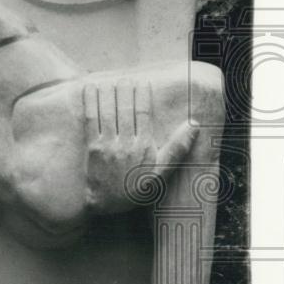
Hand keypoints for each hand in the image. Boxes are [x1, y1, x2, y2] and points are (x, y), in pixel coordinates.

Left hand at [83, 79, 196, 212]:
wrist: (107, 205)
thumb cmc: (136, 188)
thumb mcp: (161, 173)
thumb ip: (177, 148)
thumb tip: (194, 125)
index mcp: (145, 148)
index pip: (144, 115)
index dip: (143, 96)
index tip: (143, 82)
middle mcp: (127, 145)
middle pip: (126, 111)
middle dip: (126, 91)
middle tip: (126, 78)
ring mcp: (108, 146)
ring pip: (109, 113)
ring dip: (109, 94)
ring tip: (111, 81)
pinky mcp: (92, 148)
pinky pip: (91, 121)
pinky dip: (90, 103)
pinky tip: (90, 89)